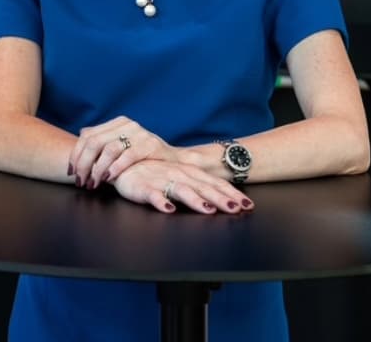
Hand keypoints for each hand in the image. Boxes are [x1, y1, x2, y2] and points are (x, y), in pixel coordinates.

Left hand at [68, 115, 178, 188]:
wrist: (173, 161)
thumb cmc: (143, 156)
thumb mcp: (122, 144)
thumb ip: (103, 140)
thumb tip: (81, 136)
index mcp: (116, 123)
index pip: (87, 135)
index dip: (76, 154)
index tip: (71, 171)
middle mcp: (127, 124)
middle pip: (94, 142)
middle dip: (84, 164)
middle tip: (80, 180)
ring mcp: (139, 133)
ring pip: (109, 149)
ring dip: (97, 169)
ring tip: (93, 183)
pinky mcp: (150, 144)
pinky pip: (127, 156)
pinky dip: (115, 168)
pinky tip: (108, 178)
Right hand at [112, 159, 253, 213]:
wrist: (122, 161)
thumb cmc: (153, 171)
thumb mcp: (178, 174)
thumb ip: (198, 185)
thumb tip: (223, 199)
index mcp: (188, 172)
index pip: (214, 183)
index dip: (231, 193)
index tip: (248, 205)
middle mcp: (178, 175)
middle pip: (203, 187)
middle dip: (220, 198)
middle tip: (236, 208)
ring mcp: (160, 180)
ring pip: (181, 190)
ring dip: (194, 200)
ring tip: (207, 210)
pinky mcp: (142, 187)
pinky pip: (152, 195)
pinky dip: (160, 201)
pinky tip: (168, 208)